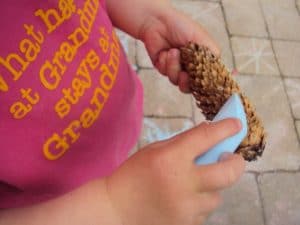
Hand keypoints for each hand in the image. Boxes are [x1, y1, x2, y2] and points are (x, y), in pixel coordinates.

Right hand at [106, 119, 244, 224]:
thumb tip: (209, 131)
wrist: (117, 209)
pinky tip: (183, 200)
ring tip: (194, 185)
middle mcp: (183, 184)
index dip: (225, 129)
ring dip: (211, 187)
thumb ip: (183, 141)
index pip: (206, 138)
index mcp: (171, 158)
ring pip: (217, 196)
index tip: (236, 124)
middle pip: (227, 173)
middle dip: (236, 162)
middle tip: (232, 158)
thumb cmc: (134, 174)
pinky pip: (204, 211)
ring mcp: (186, 209)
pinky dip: (199, 203)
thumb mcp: (155, 150)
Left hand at [139, 6, 219, 92]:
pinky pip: (165, 73)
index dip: (203, 83)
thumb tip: (217, 70)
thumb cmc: (182, 26)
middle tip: (184, 74)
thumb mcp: (202, 39)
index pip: (206, 79)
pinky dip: (164, 63)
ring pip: (176, 81)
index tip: (200, 80)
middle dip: (186, 81)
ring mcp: (177, 68)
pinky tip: (164, 52)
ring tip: (172, 52)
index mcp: (202, 60)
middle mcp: (190, 66)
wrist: (158, 22)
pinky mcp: (163, 68)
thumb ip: (211, 55)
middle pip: (191, 86)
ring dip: (173, 67)